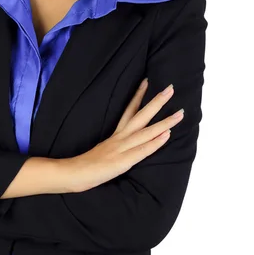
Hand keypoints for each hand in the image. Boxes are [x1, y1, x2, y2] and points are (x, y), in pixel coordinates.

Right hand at [68, 80, 183, 192]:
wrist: (73, 173)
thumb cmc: (88, 165)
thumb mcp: (104, 151)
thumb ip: (116, 146)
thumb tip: (127, 143)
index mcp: (116, 135)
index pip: (129, 110)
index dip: (138, 95)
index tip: (148, 80)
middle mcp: (120, 137)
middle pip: (141, 115)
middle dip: (157, 102)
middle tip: (171, 88)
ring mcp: (121, 148)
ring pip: (146, 131)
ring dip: (165, 122)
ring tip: (180, 113)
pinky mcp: (122, 161)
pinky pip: (142, 150)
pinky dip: (155, 142)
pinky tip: (167, 135)